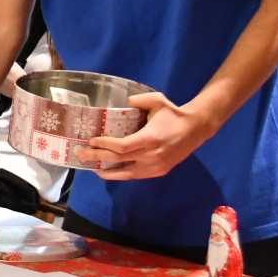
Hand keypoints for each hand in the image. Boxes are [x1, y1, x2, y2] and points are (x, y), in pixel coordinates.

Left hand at [78, 92, 214, 179]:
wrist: (196, 129)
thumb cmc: (174, 114)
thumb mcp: (157, 101)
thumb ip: (139, 100)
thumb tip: (123, 103)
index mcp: (150, 139)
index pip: (122, 147)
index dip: (104, 146)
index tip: (91, 140)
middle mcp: (152, 156)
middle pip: (119, 160)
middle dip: (97, 157)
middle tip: (80, 153)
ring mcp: (155, 166)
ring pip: (125, 173)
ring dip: (106, 170)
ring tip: (90, 165)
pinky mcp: (158, 172)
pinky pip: (134, 175)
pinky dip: (119, 173)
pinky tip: (108, 170)